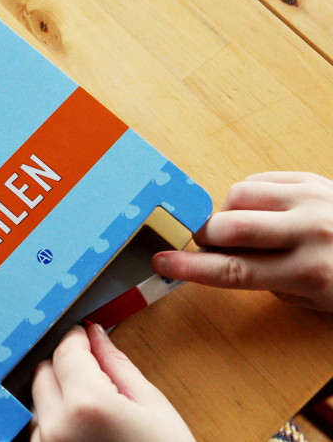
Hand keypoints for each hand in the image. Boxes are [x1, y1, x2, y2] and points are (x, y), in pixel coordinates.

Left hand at [31, 324, 193, 441]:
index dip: (78, 338)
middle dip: (65, 365)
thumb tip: (96, 335)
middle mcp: (57, 426)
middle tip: (93, 371)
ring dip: (58, 394)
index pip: (66, 350)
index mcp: (87, 404)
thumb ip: (117, 365)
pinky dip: (56, 421)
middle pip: (43, 372)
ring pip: (38, 401)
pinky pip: (40, 430)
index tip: (85, 334)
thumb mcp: (152, 407)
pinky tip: (83, 429)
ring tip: (94, 408)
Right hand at [152, 172, 332, 310]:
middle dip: (206, 236)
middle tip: (208, 244)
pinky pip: (257, 180)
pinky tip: (263, 211)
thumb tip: (224, 258)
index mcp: (308, 272)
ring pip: (238, 196)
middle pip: (228, 226)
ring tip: (246, 228)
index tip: (163, 261)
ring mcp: (310, 199)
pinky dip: (249, 196)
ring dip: (229, 213)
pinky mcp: (310, 178)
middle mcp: (307, 232)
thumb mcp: (315, 300)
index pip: (233, 271)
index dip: (190, 267)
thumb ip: (268, 279)